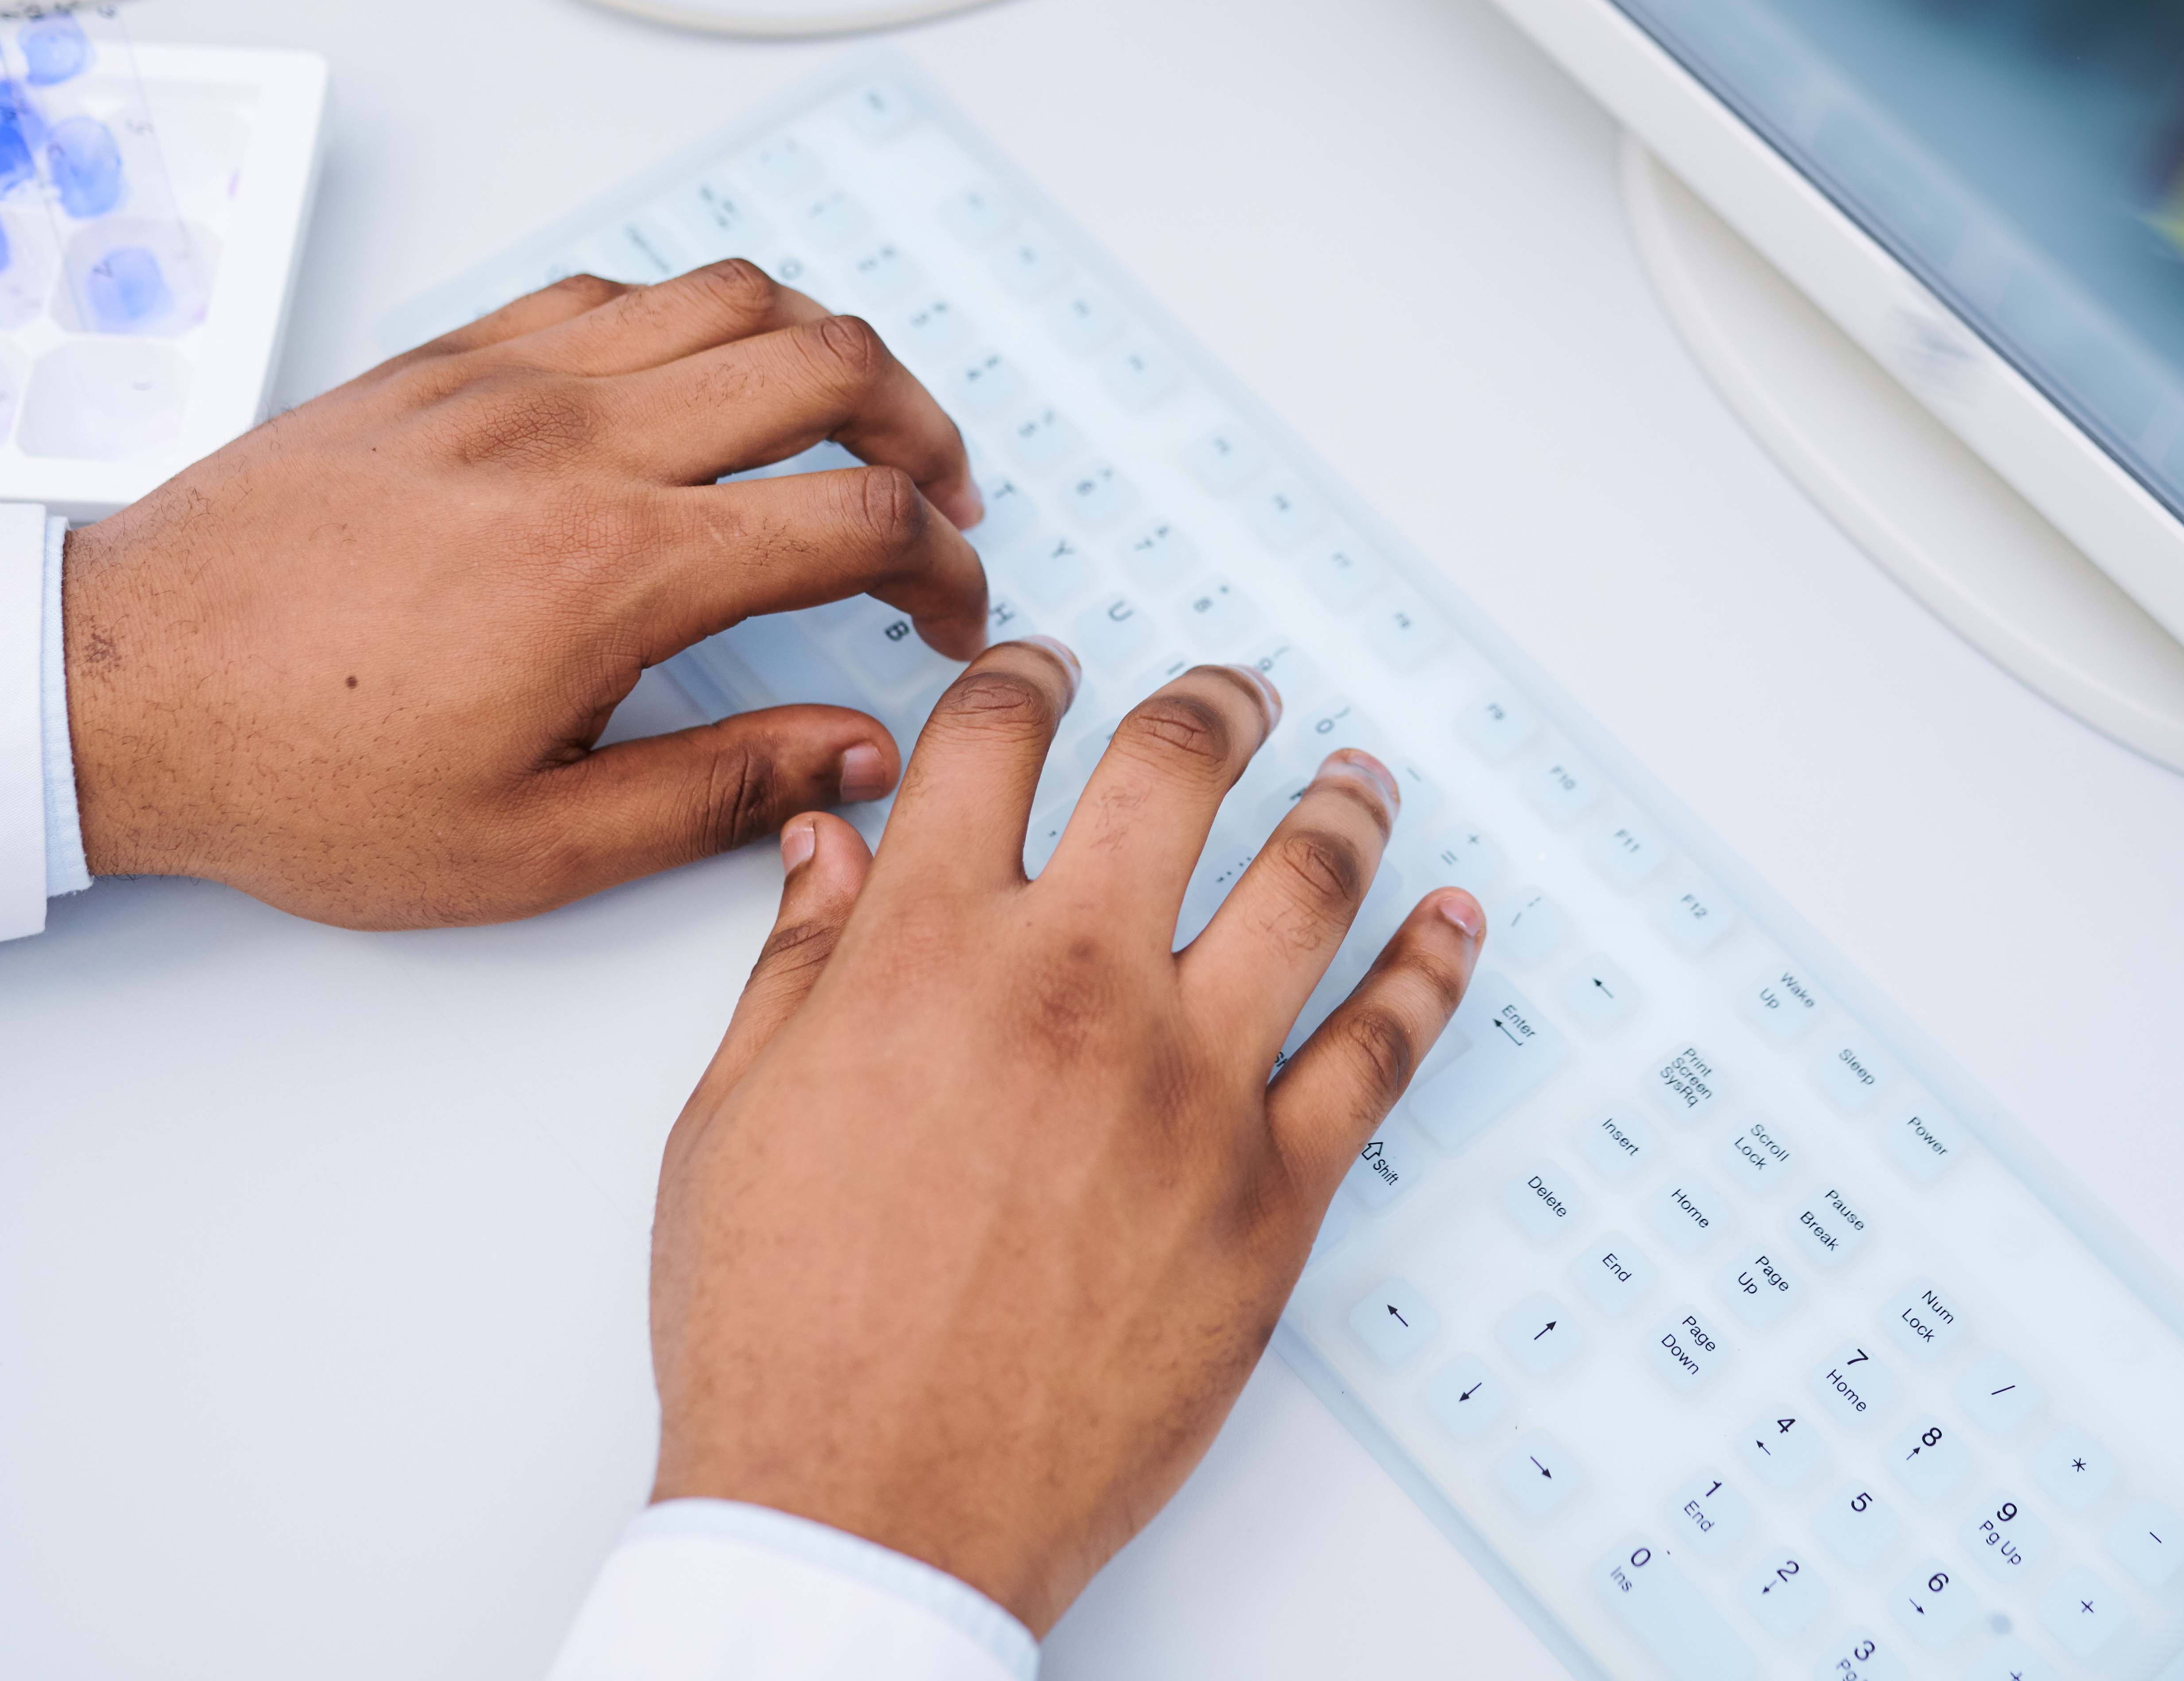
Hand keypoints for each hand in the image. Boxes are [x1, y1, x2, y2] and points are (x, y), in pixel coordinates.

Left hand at [61, 260, 989, 926]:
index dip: (942, 568)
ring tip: (854, 425)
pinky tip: (704, 386)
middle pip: (828, 362)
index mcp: (612, 572)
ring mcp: (508, 380)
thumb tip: (862, 750)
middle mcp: (576, 444)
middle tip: (941, 502)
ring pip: (733, 294)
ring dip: (829, 351)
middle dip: (925, 430)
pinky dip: (698, 317)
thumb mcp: (528, 848)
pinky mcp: (445, 360)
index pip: (855, 521)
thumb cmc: (301, 780)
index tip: (950, 615)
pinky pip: (614, 290)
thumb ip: (722, 794)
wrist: (115, 691)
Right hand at [646, 642, 1484, 1631]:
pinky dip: (1431, 968)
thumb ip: (798, 965)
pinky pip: (1382, 1047)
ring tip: (1355, 776)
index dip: (1024, 680)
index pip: (992, 742)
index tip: (1049, 671)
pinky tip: (1451, 920)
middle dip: (1212, 705)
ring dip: (1339, 806)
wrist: (864, 1512)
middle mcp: (1071, 990)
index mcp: (927, 957)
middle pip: (1173, 770)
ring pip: (1304, 884)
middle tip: (1237, 692)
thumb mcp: (733, 1122)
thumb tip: (830, 844)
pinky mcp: (1271, 1191)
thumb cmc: (784, 1335)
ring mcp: (1188, 1086)